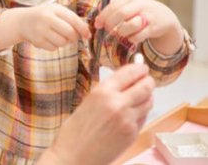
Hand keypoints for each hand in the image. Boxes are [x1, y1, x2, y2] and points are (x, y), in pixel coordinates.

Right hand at [18, 3, 90, 50]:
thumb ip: (70, 19)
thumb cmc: (44, 16)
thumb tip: (86, 32)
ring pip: (62, 42)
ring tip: (57, 36)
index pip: (74, 20)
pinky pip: (54, 48)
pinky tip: (48, 39)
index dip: (83, 29)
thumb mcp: (55, 11)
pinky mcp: (37, 41)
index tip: (87, 35)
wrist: (22, 22)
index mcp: (54, 9)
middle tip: (72, 37)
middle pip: (70, 33)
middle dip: (74, 38)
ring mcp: (41, 30)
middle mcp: (47, 18)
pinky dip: (54, 46)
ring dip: (64, 42)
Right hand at [37, 64, 154, 164]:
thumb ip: (107, 92)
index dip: (139, 68)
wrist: (73, 157)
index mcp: (102, 91)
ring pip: (149, 101)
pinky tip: (130, 115)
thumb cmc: (74, 131)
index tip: (142, 67)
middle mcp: (118, 103)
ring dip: (146, 97)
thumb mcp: (87, 102)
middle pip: (146, 86)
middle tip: (146, 80)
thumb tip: (125, 81)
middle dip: (148, 81)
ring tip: (138, 98)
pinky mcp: (132, 134)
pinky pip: (143, 117)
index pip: (131, 72)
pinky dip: (141, 113)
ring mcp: (128, 120)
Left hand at [95, 0, 182, 54]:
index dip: (103, 16)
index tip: (97, 24)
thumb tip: (98, 10)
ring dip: (121, 32)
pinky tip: (131, 38)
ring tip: (121, 33)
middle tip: (108, 30)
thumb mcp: (130, 5)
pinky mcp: (153, 28)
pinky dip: (131, 39)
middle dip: (110, 24)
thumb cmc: (142, 11)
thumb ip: (115, 7)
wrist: (165, 17)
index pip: (113, 6)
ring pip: (130, 25)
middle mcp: (140, 5)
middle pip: (121, 14)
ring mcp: (148, 16)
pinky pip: (138, 36)